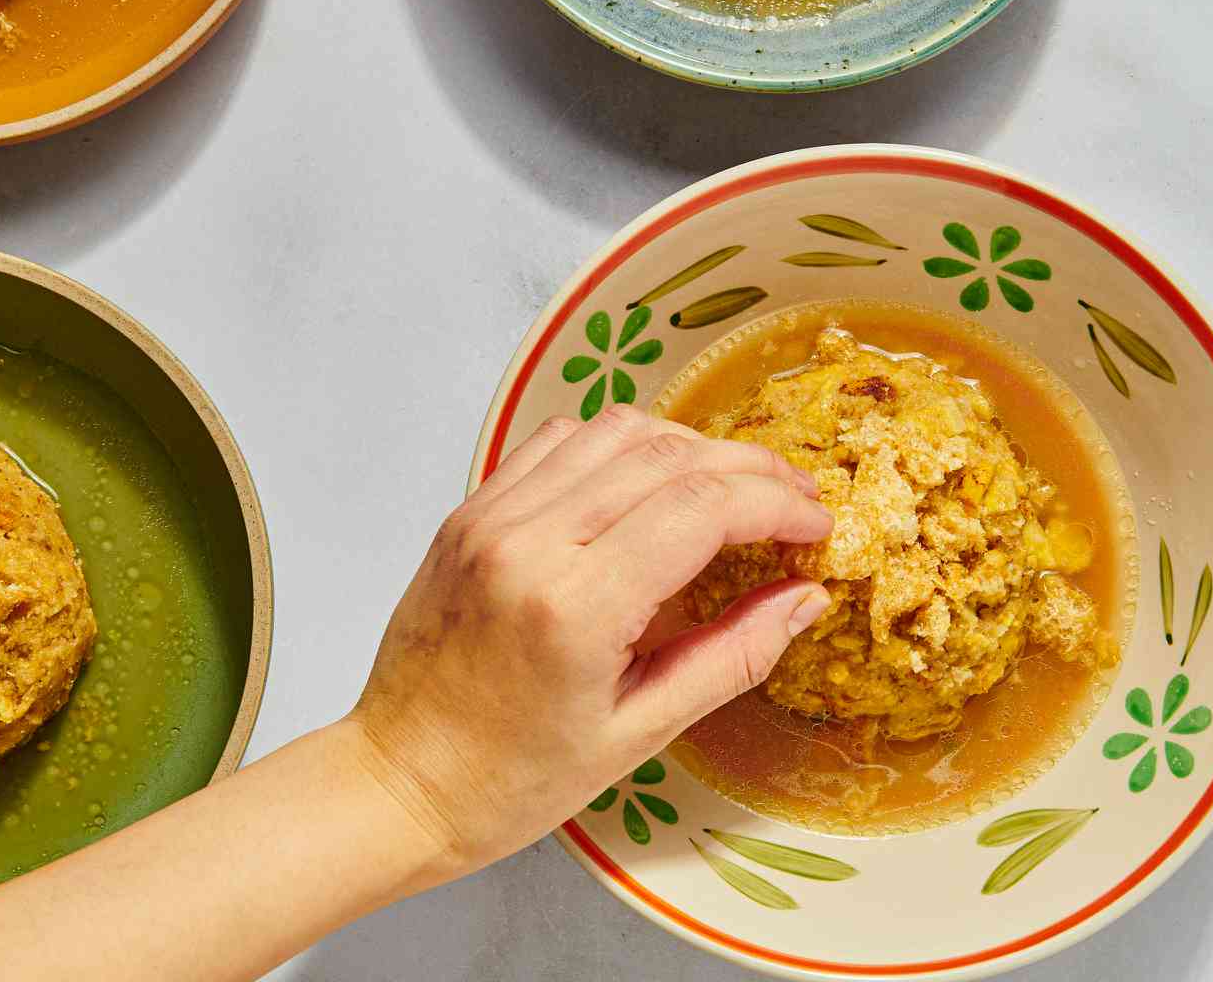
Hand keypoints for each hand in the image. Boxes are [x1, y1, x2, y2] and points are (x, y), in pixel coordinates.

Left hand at [348, 407, 831, 880]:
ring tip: (734, 485)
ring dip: (690, 446)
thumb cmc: (511, 780)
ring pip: (616, 430)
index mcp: (574, 607)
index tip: (816, 523)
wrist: (396, 783)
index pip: (700, 508)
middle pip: (668, 456)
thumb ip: (729, 657)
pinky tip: (651, 480)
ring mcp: (492, 515)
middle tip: (795, 498)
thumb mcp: (637, 735)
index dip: (774, 503)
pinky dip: (621, 444)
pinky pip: (560, 440)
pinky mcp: (471, 508)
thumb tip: (805, 597)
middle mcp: (529, 541)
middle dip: (748, 468)